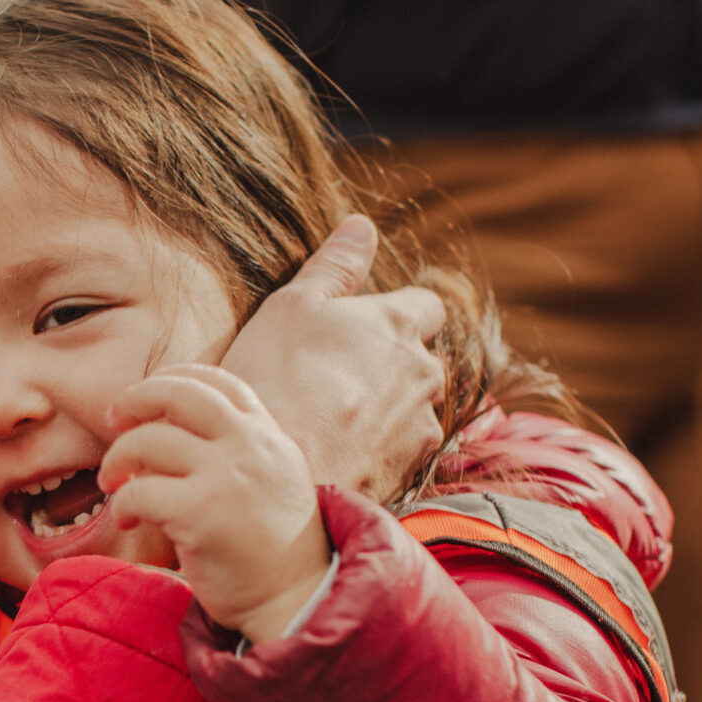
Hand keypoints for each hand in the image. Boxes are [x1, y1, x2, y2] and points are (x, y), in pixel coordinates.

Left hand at [100, 366, 330, 642]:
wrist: (295, 603)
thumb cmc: (273, 552)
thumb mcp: (271, 481)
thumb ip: (235, 451)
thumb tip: (163, 430)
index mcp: (268, 437)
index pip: (217, 381)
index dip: (171, 379)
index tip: (143, 399)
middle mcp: (251, 447)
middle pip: (178, 393)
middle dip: (135, 398)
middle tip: (112, 419)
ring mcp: (227, 477)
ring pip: (147, 441)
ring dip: (117, 459)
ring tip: (112, 484)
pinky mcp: (201, 513)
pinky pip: (139, 492)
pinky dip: (123, 504)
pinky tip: (129, 522)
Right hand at [219, 216, 444, 500]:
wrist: (279, 476)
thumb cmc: (276, 380)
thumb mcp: (293, 305)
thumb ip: (334, 265)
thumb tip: (362, 226)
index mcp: (400, 322)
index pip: (426, 305)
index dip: (396, 313)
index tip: (361, 329)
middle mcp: (424, 372)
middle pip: (420, 360)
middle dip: (390, 366)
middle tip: (333, 378)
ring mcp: (421, 425)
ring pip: (412, 409)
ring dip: (384, 412)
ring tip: (329, 423)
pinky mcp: (409, 472)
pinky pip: (399, 453)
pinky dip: (376, 451)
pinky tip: (335, 454)